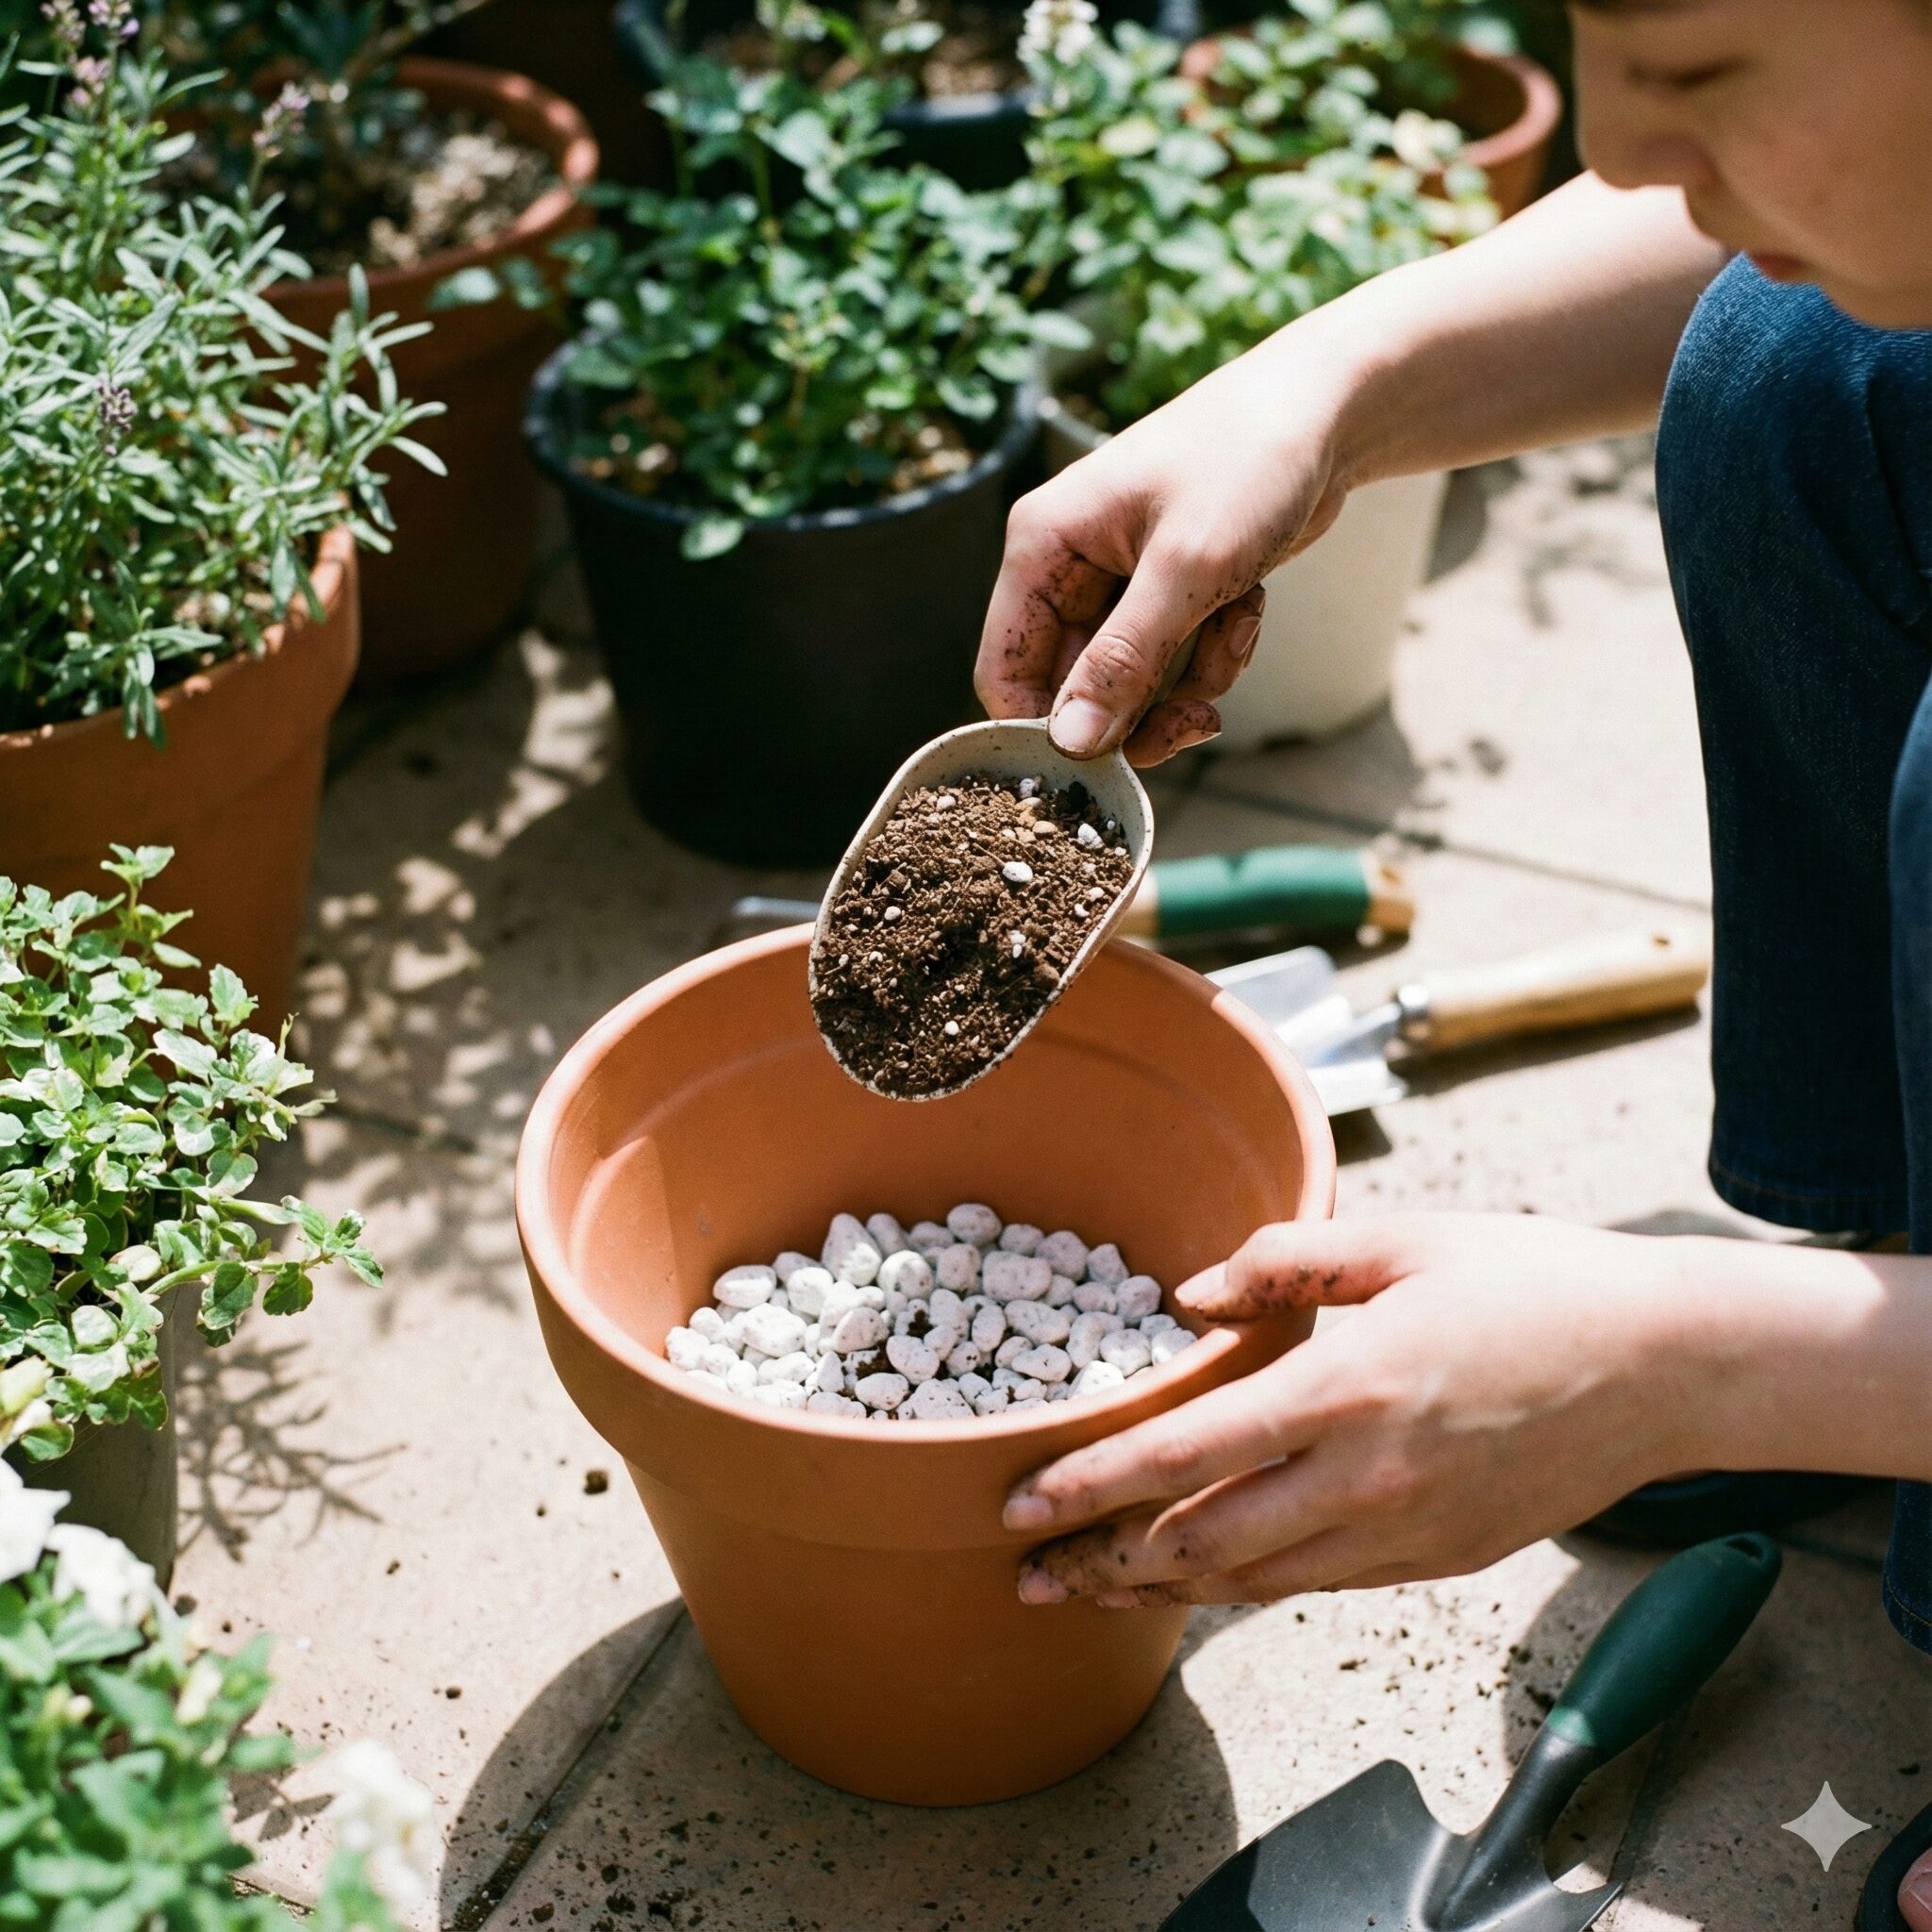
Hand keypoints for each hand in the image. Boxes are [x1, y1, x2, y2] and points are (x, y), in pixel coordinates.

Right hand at [974, 335, 1358, 765]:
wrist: (1329, 412)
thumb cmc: (1247, 463)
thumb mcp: (1186, 570)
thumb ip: (1123, 661)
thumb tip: (1071, 742)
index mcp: (1043, 546)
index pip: (1004, 670)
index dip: (1046, 726)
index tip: (1105, 761)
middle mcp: (1068, 566)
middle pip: (1074, 689)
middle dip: (1139, 710)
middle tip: (1197, 721)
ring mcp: (1119, 582)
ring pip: (1131, 685)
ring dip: (1189, 680)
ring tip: (1236, 626)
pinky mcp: (1168, 592)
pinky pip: (1175, 662)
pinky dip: (1215, 652)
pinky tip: (1249, 605)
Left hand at [1007, 1214, 1720, 1605]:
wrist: (1667, 1366)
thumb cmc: (1535, 1284)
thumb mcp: (1403, 1240)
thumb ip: (1282, 1261)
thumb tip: (1189, 1298)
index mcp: (1348, 1388)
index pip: (1186, 1456)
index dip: (1092, 1485)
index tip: (1022, 1505)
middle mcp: (1367, 1477)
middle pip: (1201, 1545)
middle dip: (1102, 1564)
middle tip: (1028, 1575)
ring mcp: (1405, 1532)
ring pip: (1253, 1584)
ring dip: (1162, 1591)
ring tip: (1092, 1589)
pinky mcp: (1439, 1558)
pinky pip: (1318, 1584)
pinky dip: (1246, 1586)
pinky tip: (1206, 1577)